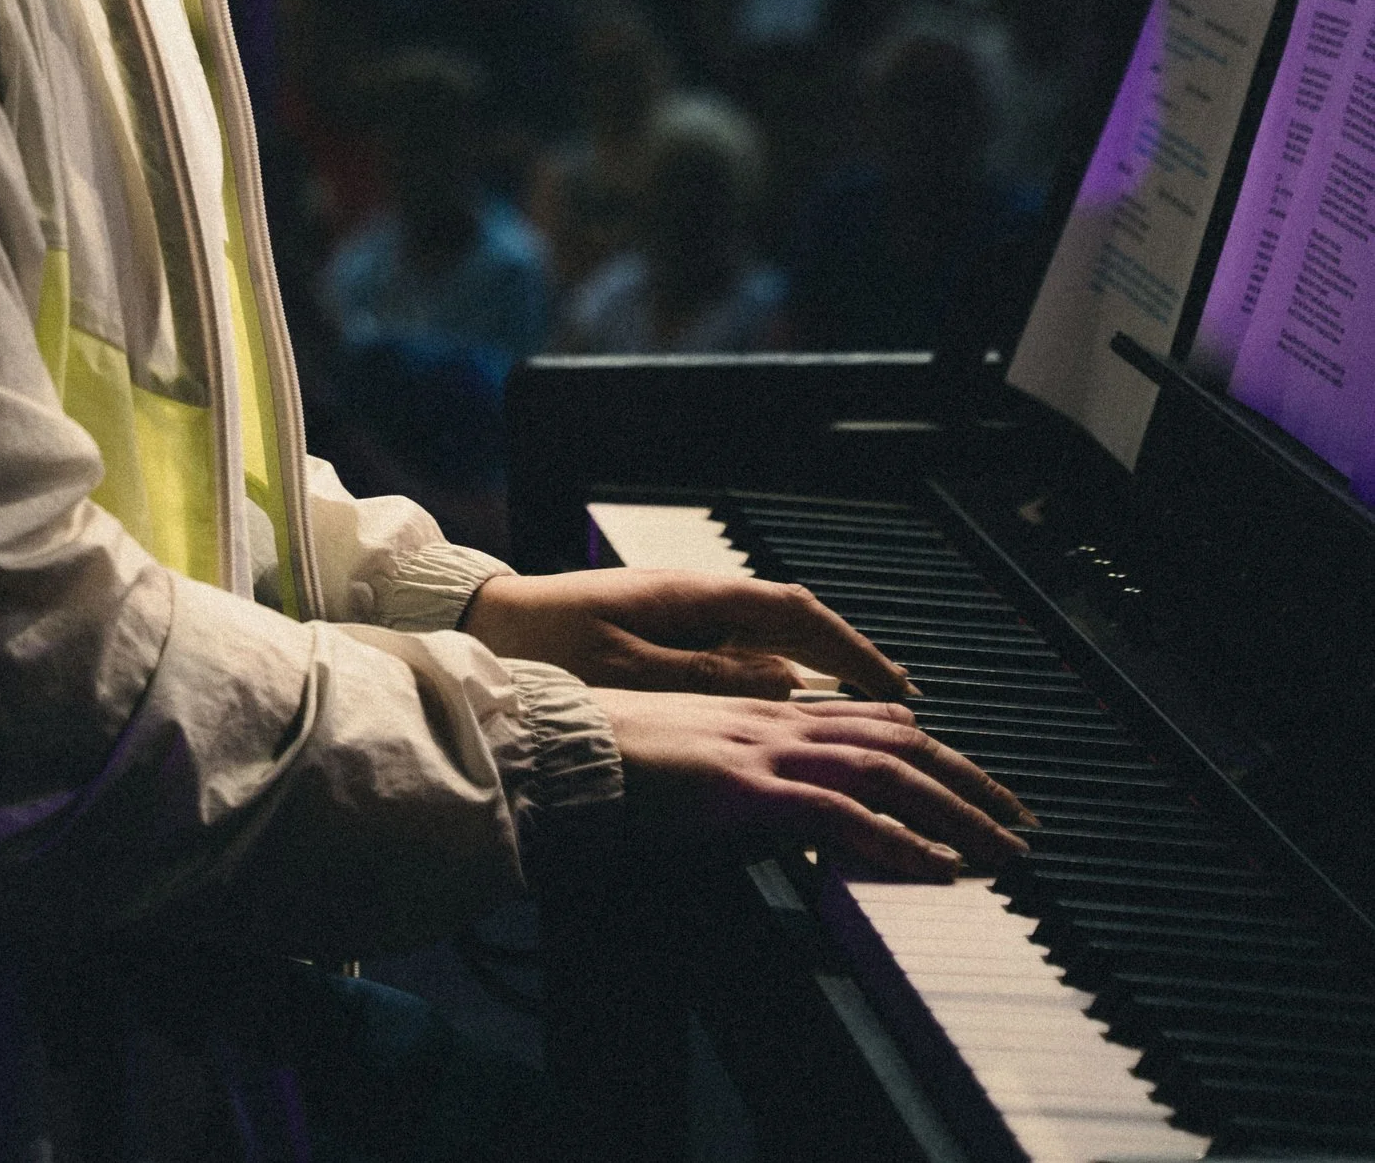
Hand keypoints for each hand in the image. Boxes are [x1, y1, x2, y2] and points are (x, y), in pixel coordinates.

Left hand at [463, 564, 917, 699]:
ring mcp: (682, 613)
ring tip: (871, 710)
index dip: (853, 649)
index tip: (898, 687)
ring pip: (772, 638)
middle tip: (907, 704)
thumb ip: (711, 675)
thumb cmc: (547, 648)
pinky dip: (783, 675)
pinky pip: (744, 650)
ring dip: (823, 669)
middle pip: (795, 623)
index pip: (795, 613)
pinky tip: (797, 705)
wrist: (485, 626)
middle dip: (854, 660)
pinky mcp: (664, 634)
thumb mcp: (631, 670)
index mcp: (693, 597)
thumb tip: (788, 682)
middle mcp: (696, 597)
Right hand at [598, 688, 1031, 880]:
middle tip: (1019, 820)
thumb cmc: (610, 761)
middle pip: (896, 743)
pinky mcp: (750, 792)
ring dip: (957, 812)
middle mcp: (775, 721)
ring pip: (888, 773)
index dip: (927, 749)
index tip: (971, 780)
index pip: (867, 722)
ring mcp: (766, 752)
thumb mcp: (692, 760)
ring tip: (1004, 850)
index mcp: (761, 712)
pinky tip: (938, 866)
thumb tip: (782, 808)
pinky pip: (846, 817)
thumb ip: (742, 774)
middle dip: (967, 782)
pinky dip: (900, 841)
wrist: (559, 750)